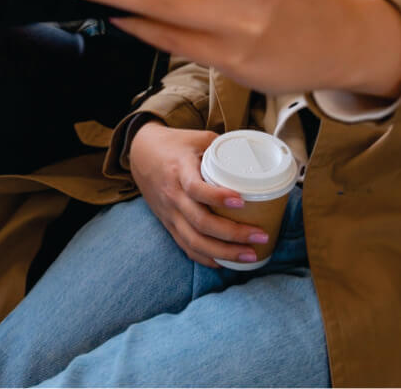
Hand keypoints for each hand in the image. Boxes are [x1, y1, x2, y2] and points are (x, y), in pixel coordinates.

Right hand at [129, 120, 268, 267]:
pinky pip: (186, 246)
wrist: (140, 154)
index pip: (195, 188)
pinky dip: (206, 258)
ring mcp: (170, 213)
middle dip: (232, 234)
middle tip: (260, 235)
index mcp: (179, 170)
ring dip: (224, 252)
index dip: (218, 197)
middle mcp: (173, 195)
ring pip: (194, 241)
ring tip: (250, 255)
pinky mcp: (169, 224)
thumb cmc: (174, 145)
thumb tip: (252, 155)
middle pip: (200, 222)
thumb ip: (222, 146)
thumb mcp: (197, 138)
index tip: (241, 201)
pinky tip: (226, 262)